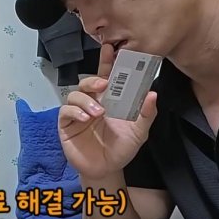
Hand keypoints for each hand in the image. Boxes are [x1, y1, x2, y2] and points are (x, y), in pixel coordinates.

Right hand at [58, 43, 158, 178]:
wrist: (107, 170)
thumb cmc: (121, 149)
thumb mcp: (139, 132)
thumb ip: (146, 114)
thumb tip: (152, 93)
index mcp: (109, 100)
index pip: (106, 76)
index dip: (106, 62)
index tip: (110, 48)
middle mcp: (92, 102)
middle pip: (87, 82)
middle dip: (93, 79)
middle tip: (103, 84)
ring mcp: (78, 113)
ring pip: (75, 95)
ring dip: (86, 100)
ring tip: (98, 112)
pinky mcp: (66, 124)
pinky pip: (66, 111)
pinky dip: (75, 112)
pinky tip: (86, 118)